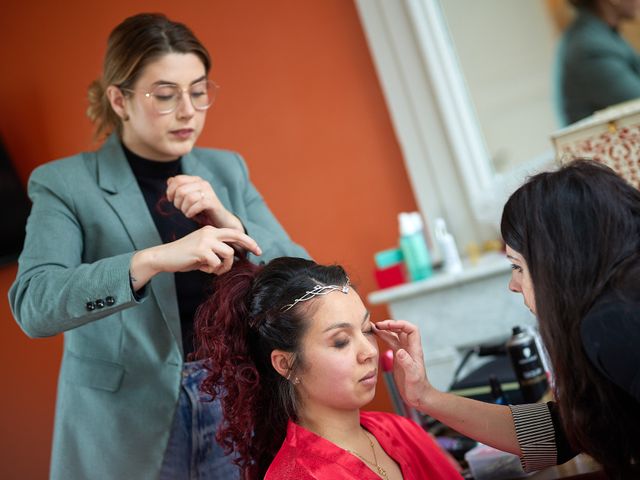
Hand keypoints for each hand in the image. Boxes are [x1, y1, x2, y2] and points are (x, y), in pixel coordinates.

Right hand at [130, 226, 261, 289]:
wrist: (163, 257)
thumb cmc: (184, 257)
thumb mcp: (203, 251)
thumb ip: (216, 252)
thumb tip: (232, 259)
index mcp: (210, 230)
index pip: (233, 232)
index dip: (247, 240)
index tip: (258, 249)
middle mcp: (209, 232)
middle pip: (236, 236)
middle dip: (250, 244)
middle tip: (259, 252)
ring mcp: (205, 240)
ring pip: (228, 254)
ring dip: (224, 266)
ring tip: (212, 269)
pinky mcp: (201, 250)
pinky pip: (216, 263)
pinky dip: (211, 270)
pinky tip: (202, 268)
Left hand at [166, 175, 243, 230]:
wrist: (219, 219)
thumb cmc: (202, 209)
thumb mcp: (188, 198)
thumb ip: (179, 188)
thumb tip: (169, 180)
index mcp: (196, 180)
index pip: (177, 179)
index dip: (170, 191)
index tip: (170, 200)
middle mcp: (203, 183)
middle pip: (181, 190)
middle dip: (177, 202)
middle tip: (180, 209)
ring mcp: (209, 192)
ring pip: (189, 198)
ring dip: (183, 208)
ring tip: (186, 212)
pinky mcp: (213, 202)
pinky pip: (198, 205)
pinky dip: (191, 212)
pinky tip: (191, 215)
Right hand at [374, 320, 434, 407]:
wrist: (419, 397)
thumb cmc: (418, 388)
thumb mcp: (413, 376)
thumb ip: (407, 363)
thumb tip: (399, 351)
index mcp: (415, 350)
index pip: (411, 329)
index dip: (400, 324)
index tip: (388, 325)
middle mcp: (409, 348)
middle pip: (401, 330)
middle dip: (390, 325)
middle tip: (377, 325)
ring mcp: (403, 352)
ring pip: (395, 335)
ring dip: (385, 330)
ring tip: (373, 327)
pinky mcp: (398, 357)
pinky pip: (390, 343)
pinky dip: (383, 338)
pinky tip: (376, 336)